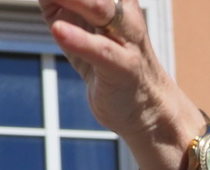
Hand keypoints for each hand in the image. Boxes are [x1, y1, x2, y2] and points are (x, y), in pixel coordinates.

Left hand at [39, 0, 196, 169]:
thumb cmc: (115, 76)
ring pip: (104, 10)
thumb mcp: (84, 41)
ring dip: (79, 0)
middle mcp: (124, 18)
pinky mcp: (125, 69)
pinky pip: (102, 51)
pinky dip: (80, 41)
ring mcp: (127, 42)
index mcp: (114, 6)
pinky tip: (57, 30)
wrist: (152, 117)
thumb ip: (62, 15)